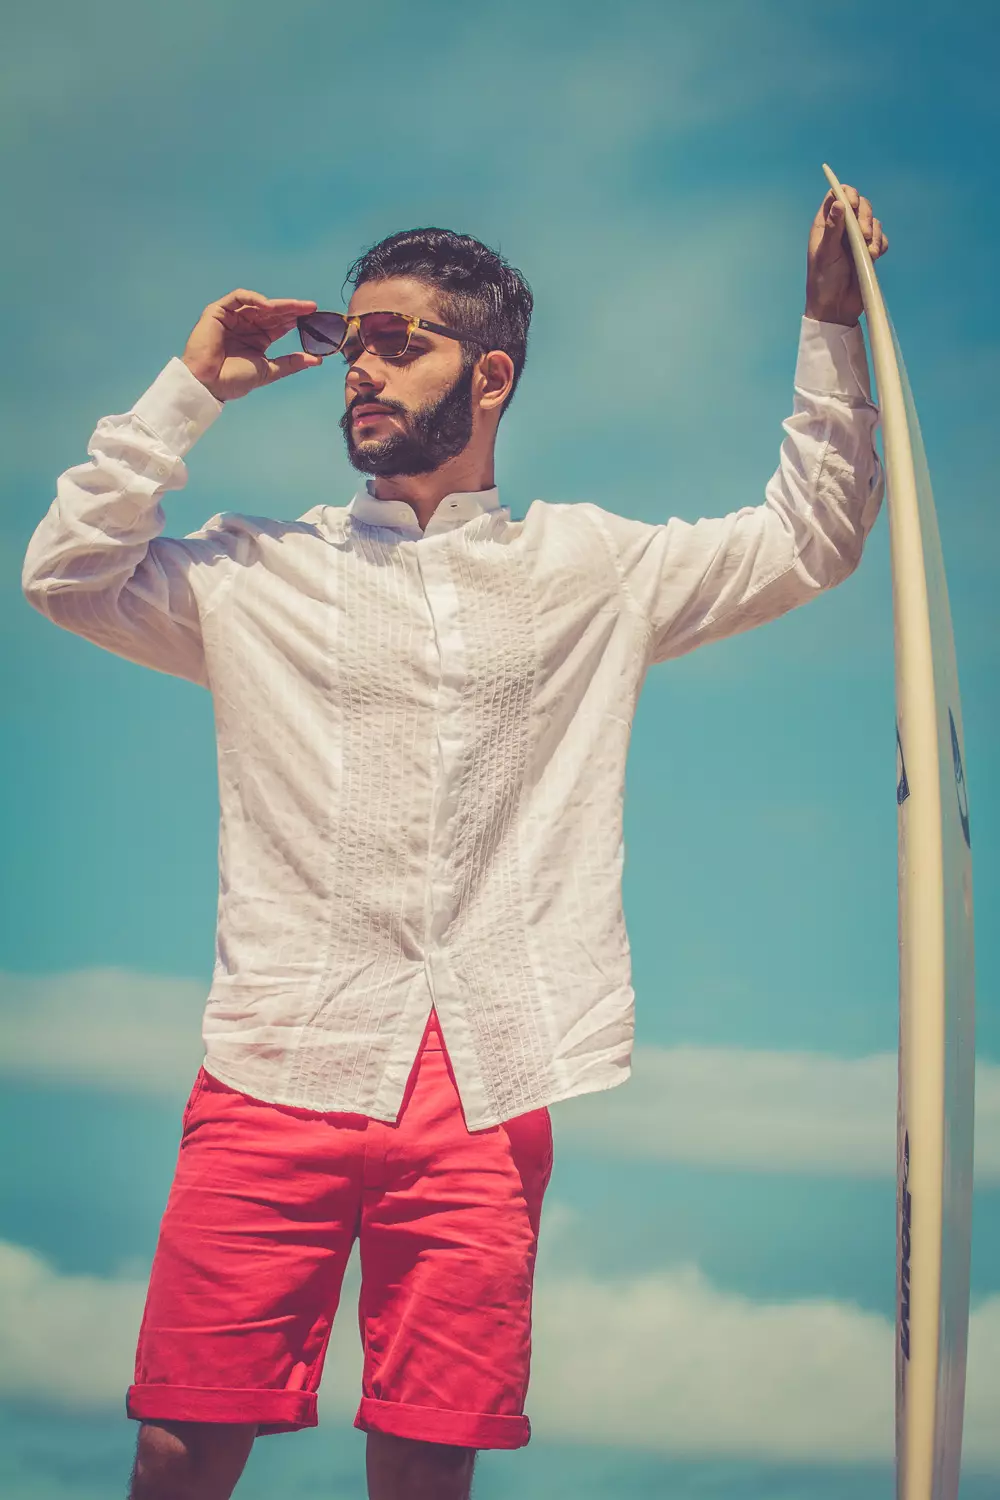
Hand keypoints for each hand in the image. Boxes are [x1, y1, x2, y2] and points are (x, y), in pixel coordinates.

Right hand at [181, 289, 322, 401]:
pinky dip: (254, 299)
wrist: (209, 384)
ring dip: (277, 305)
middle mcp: (247, 326)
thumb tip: (316, 359)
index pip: (280, 325)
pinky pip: (238, 298)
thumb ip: (291, 363)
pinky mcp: (219, 312)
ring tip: (295, 308)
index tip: (314, 318)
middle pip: (272, 313)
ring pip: (258, 304)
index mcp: (258, 339)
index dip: (296, 320)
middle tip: (310, 308)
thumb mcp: (268, 370)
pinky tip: (269, 306)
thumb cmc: (235, 380)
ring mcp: (233, 318)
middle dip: (291, 309)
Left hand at [805, 186, 888, 326]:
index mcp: (825, 226)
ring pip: (872, 221)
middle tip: (864, 235)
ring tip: (869, 252)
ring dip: (875, 234)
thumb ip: (833, 229)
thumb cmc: (824, 282)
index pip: (836, 196)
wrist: (836, 308)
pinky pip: (881, 239)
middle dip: (865, 216)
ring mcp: (856, 240)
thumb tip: (838, 202)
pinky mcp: (868, 252)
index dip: (846, 194)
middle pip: (859, 205)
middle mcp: (841, 229)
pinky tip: (874, 257)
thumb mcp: (826, 254)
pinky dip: (881, 245)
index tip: (852, 206)